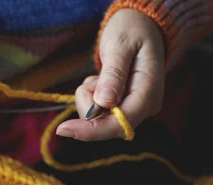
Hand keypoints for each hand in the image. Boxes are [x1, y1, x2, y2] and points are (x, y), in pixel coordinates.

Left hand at [57, 9, 164, 140]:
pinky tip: (100, 80)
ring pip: (99, 120)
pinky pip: (98, 113)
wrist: (140, 26)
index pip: (121, 123)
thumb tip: (104, 102)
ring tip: (99, 76)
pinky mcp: (124, 108)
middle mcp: (145, 106)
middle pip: (107, 125)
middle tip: (93, 79)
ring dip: (89, 99)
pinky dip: (91, 98)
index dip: (92, 130)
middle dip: (89, 106)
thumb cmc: (132, 30)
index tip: (64, 129)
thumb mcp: (120, 45)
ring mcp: (135, 109)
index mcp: (149, 92)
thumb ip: (113, 74)